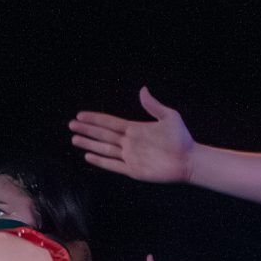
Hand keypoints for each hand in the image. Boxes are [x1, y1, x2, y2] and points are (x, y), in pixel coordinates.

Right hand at [69, 87, 196, 183]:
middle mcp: (129, 142)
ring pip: (104, 149)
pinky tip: (88, 156)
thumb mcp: (169, 117)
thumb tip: (142, 89)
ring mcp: (130, 157)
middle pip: (103, 135)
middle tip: (71, 125)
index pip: (109, 123)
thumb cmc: (181, 138)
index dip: (95, 119)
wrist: (189, 160)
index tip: (80, 115)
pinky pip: (113, 165)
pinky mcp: (133, 170)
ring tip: (74, 139)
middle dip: (87, 130)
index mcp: (135, 129)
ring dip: (89, 144)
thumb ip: (153, 106)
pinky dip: (101, 161)